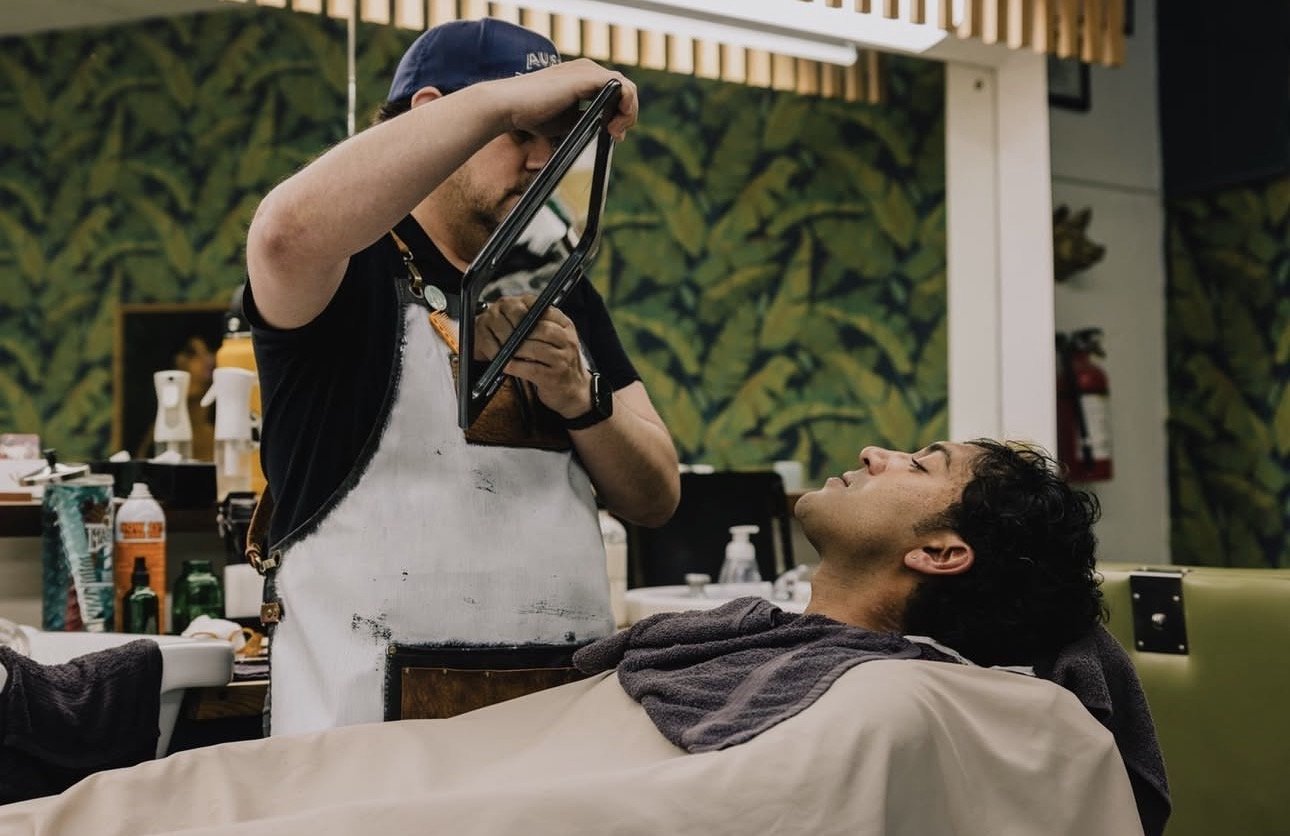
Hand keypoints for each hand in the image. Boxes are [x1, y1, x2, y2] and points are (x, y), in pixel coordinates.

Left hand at [472, 295, 591, 417]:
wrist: (575, 390)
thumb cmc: (560, 362)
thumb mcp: (557, 338)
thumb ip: (541, 324)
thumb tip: (514, 312)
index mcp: (566, 327)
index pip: (545, 311)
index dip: (524, 312)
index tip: (508, 313)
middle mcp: (567, 341)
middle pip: (540, 329)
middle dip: (517, 330)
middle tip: (500, 330)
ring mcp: (562, 360)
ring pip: (534, 348)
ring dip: (514, 348)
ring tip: (502, 347)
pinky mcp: (553, 377)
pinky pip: (530, 369)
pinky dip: (514, 366)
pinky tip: (505, 364)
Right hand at [486, 58, 638, 141]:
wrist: (510, 105)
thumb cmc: (531, 114)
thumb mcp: (567, 120)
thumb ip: (585, 120)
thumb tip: (606, 129)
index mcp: (581, 77)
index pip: (614, 91)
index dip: (620, 113)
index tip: (613, 134)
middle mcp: (586, 69)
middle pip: (623, 89)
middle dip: (626, 115)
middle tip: (616, 136)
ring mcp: (587, 71)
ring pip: (626, 87)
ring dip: (628, 112)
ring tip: (616, 132)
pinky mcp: (587, 77)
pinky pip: (622, 87)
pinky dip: (626, 104)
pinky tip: (618, 121)